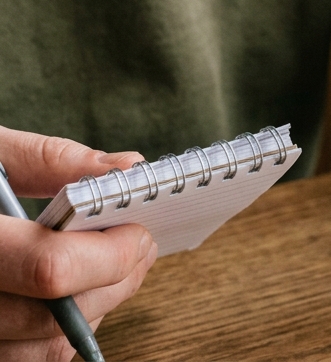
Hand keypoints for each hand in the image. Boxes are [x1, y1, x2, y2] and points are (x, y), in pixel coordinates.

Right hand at [0, 128, 155, 361]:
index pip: (47, 267)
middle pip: (52, 317)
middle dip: (116, 281)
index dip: (110, 253)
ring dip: (94, 311)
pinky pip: (20, 360)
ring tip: (115, 266)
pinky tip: (72, 294)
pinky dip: (57, 334)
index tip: (141, 227)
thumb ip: (48, 158)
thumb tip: (126, 169)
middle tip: (141, 244)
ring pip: (40, 350)